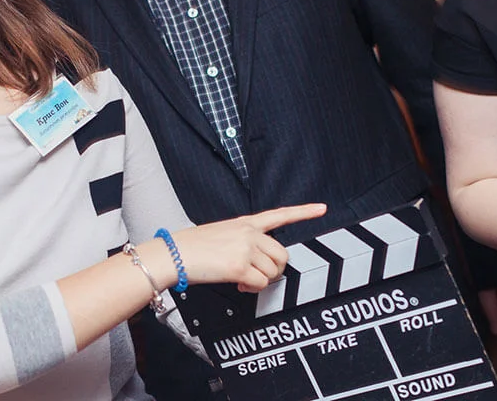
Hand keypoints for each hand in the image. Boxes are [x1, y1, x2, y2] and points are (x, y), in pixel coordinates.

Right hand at [172, 203, 325, 292]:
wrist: (174, 254)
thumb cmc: (192, 247)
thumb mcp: (221, 235)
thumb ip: (243, 242)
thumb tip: (256, 264)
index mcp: (245, 223)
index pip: (279, 214)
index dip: (304, 211)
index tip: (322, 208)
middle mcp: (249, 233)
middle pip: (282, 255)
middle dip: (274, 270)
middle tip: (258, 275)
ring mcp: (246, 249)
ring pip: (272, 272)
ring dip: (260, 281)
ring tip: (242, 279)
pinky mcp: (240, 266)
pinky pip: (259, 284)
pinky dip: (250, 288)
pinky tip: (237, 283)